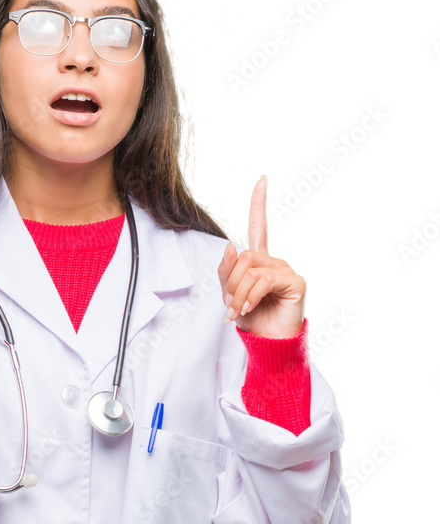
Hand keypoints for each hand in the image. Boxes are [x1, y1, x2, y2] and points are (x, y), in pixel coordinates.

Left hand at [217, 175, 304, 338]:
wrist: (268, 343)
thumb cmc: (252, 320)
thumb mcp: (231, 296)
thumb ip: (227, 272)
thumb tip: (230, 246)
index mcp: (258, 262)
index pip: (259, 227)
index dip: (259, 204)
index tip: (262, 180)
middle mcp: (273, 262)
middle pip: (243, 256)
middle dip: (231, 284)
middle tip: (229, 307)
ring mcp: (286, 270)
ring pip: (251, 270)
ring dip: (238, 294)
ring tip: (238, 312)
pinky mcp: (295, 282)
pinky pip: (264, 280)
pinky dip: (251, 296)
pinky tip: (250, 309)